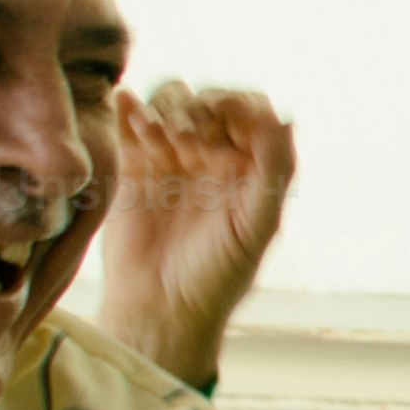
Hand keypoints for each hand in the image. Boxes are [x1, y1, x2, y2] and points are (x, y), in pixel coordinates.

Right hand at [98, 83, 296, 389]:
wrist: (160, 308)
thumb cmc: (218, 275)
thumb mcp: (258, 224)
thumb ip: (275, 170)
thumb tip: (285, 116)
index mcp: (249, 166)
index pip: (249, 110)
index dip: (237, 105)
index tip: (223, 118)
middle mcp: (212, 156)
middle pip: (206, 102)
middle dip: (198, 111)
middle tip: (188, 145)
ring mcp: (170, 157)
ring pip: (168, 104)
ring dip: (165, 111)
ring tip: (157, 140)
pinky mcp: (132, 164)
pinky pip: (129, 122)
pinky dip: (128, 107)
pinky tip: (125, 106)